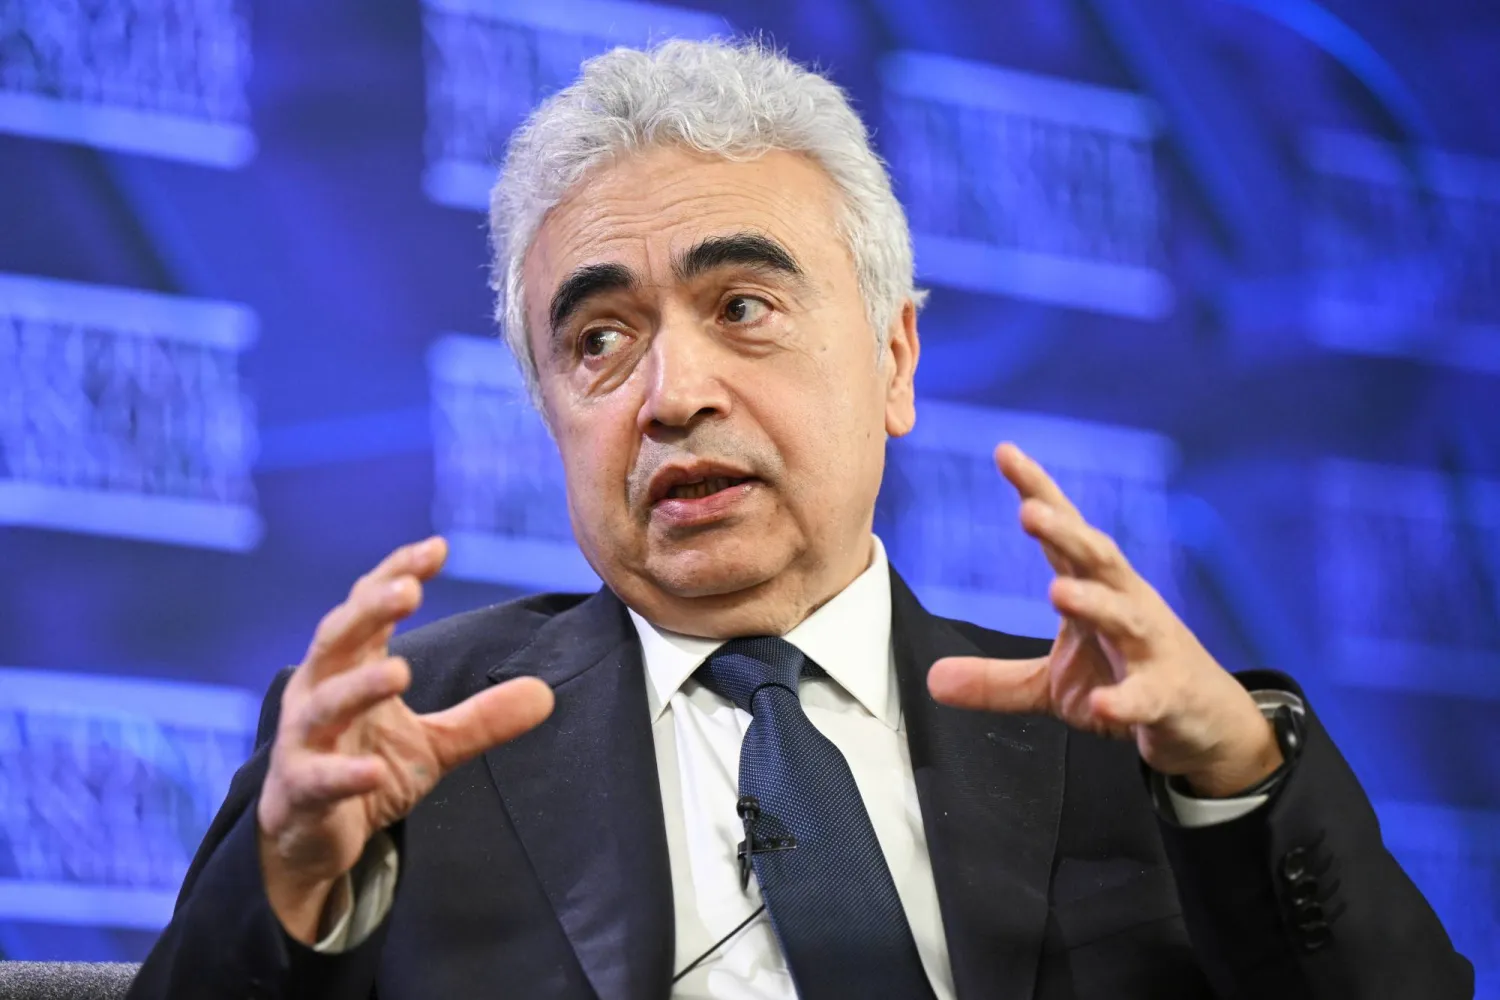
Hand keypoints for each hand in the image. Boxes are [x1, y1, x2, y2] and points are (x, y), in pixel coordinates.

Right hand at [256, 537, 554, 942]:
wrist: (310, 840)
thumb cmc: (364, 766)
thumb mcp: (433, 744)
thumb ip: (483, 717)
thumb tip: (547, 694)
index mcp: (348, 666)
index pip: (368, 607)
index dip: (397, 574)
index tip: (437, 548)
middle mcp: (318, 691)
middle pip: (337, 637)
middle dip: (369, 611)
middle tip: (408, 590)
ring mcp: (303, 740)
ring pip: (324, 703)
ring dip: (359, 684)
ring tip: (399, 671)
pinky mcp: (298, 790)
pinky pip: (318, 778)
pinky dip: (345, 774)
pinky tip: (374, 772)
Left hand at [927, 444, 1280, 796]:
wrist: (1207, 723)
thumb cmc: (1131, 679)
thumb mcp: (1054, 685)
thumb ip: (996, 680)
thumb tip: (933, 680)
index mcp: (1098, 590)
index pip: (1066, 535)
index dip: (1039, 492)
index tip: (1006, 453)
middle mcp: (1127, 605)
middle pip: (1099, 558)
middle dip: (1067, 533)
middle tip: (1030, 512)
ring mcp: (1152, 648)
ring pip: (1126, 615)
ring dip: (1094, 601)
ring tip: (1060, 592)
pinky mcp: (1168, 696)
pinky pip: (1145, 696)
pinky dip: (1125, 699)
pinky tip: (1104, 704)